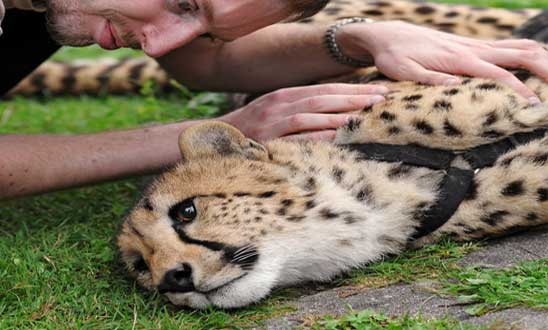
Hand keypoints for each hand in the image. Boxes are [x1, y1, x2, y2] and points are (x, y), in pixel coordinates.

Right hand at [219, 83, 387, 140]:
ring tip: (365, 116)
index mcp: (283, 95)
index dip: (352, 89)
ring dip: (340, 115)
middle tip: (381, 98)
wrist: (214, 139)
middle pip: (322, 98)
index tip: (377, 90)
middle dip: (353, 97)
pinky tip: (337, 136)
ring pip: (311, 114)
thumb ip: (300, 109)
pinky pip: (297, 137)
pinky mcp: (267, 141)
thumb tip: (336, 112)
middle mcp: (279, 104)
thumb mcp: (273, 112)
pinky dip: (319, 136)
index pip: (324, 89)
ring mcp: (272, 122)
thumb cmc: (250, 129)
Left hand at [338, 21, 547, 103]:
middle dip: (545, 68)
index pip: (498, 74)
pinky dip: (527, 53)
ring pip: (518, 46)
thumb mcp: (404, 71)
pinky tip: (538, 64)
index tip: (535, 105)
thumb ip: (430, 79)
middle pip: (519, 54)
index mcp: (458, 59)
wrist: (388, 35)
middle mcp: (471, 49)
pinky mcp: (472, 46)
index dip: (519, 90)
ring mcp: (474, 45)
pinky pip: (507, 46)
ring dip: (542, 58)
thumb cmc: (393, 56)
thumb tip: (456, 86)